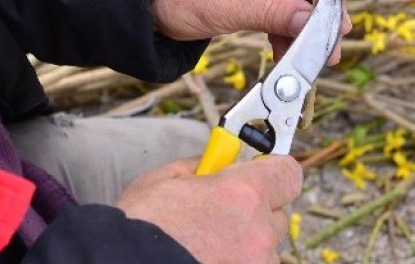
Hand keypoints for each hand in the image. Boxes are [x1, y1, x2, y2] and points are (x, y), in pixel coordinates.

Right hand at [117, 155, 302, 263]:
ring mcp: (255, 263)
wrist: (126, 263)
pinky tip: (207, 256)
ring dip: (246, 239)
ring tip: (208, 241)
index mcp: (242, 194)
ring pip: (264, 245)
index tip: (259, 171)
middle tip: (221, 209)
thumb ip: (200, 167)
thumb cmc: (139, 226)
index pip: (289, 173)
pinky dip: (237, 259)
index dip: (273, 170)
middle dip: (255, 208)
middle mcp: (258, 231)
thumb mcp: (163, 179)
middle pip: (277, 213)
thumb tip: (216, 162)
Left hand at [151, 0, 351, 59]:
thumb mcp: (226, 1)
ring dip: (301, 31)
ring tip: (304, 64)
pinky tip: (286, 53)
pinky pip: (281, 6)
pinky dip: (285, 30)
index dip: (325, 4)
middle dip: (316, 21)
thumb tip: (316, 25)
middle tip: (324, 58)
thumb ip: (275, 11)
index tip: (334, 37)